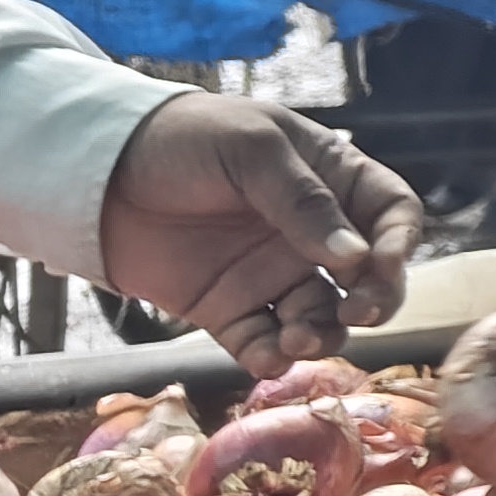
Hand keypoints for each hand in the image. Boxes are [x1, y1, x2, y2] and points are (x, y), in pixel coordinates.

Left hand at [94, 95, 421, 376]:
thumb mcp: (252, 149)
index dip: (398, 242)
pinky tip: (267, 356)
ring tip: (298, 339)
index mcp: (332, 181)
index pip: (391, 214)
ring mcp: (272, 275)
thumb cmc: (185, 138)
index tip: (381, 263)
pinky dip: (271, 358)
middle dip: (375, 300)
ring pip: (322, 319)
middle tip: (358, 314)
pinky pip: (263, 342)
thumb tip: (356, 258)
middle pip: (369, 278)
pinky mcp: (229, 309)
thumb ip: (303, 201)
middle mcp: (312, 234)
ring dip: (323, 336)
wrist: (97, 170)